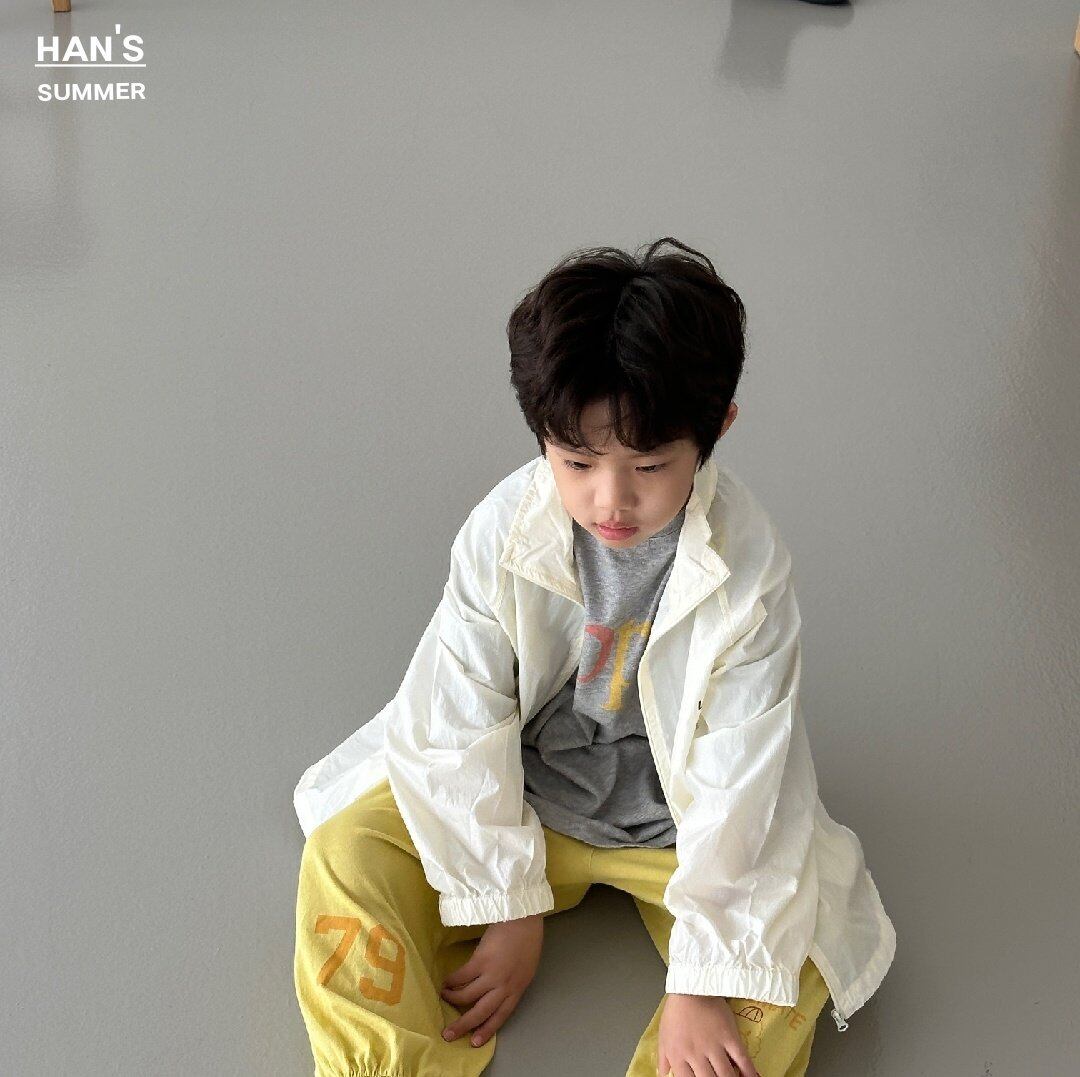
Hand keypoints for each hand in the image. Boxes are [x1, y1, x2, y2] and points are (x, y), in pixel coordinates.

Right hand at [440, 913, 543, 1047]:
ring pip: (467, 996)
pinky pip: (461, 977)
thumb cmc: (527, 939)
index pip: (501, 1016)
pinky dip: (451, 981)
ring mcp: (492, 975)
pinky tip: (445, 982)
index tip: (474, 1042)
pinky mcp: (480, 961)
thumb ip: (512, 982)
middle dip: (463, 1025)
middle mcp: (504, 987)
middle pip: (481, 1012)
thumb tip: (497, 992)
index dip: (487, 1030)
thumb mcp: (525, 968)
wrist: (522, 918)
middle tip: (448, 1034)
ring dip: (453, 999)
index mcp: (517, 989)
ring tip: (444, 997)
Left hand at [657, 993, 759, 1076]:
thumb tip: (663, 1075)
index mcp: (678, 1056)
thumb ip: (664, 1060)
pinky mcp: (730, 1037)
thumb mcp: (663, 1036)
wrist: (692, 986)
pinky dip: (748, 1072)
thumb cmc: (676, 1011)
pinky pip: (742, 1060)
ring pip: (726, 1075)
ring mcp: (714, 1046)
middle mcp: (696, 1055)